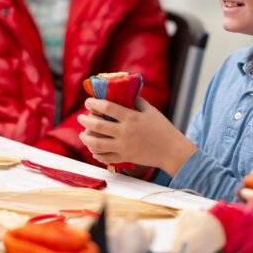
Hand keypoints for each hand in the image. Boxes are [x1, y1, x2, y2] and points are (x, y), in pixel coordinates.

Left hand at [78, 97, 196, 177]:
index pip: (107, 108)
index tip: (88, 102)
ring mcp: (123, 147)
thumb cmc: (163, 128)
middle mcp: (124, 132)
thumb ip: (136, 101)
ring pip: (97, 144)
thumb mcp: (151, 110)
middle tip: (81, 117)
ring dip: (86, 138)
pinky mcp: (124, 158)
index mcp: (131, 118)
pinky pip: (105, 157)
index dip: (94, 103)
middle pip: (97, 126)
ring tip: (82, 134)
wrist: (171, 151)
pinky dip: (96, 153)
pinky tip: (92, 148)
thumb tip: (125, 94)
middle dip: (85, 120)